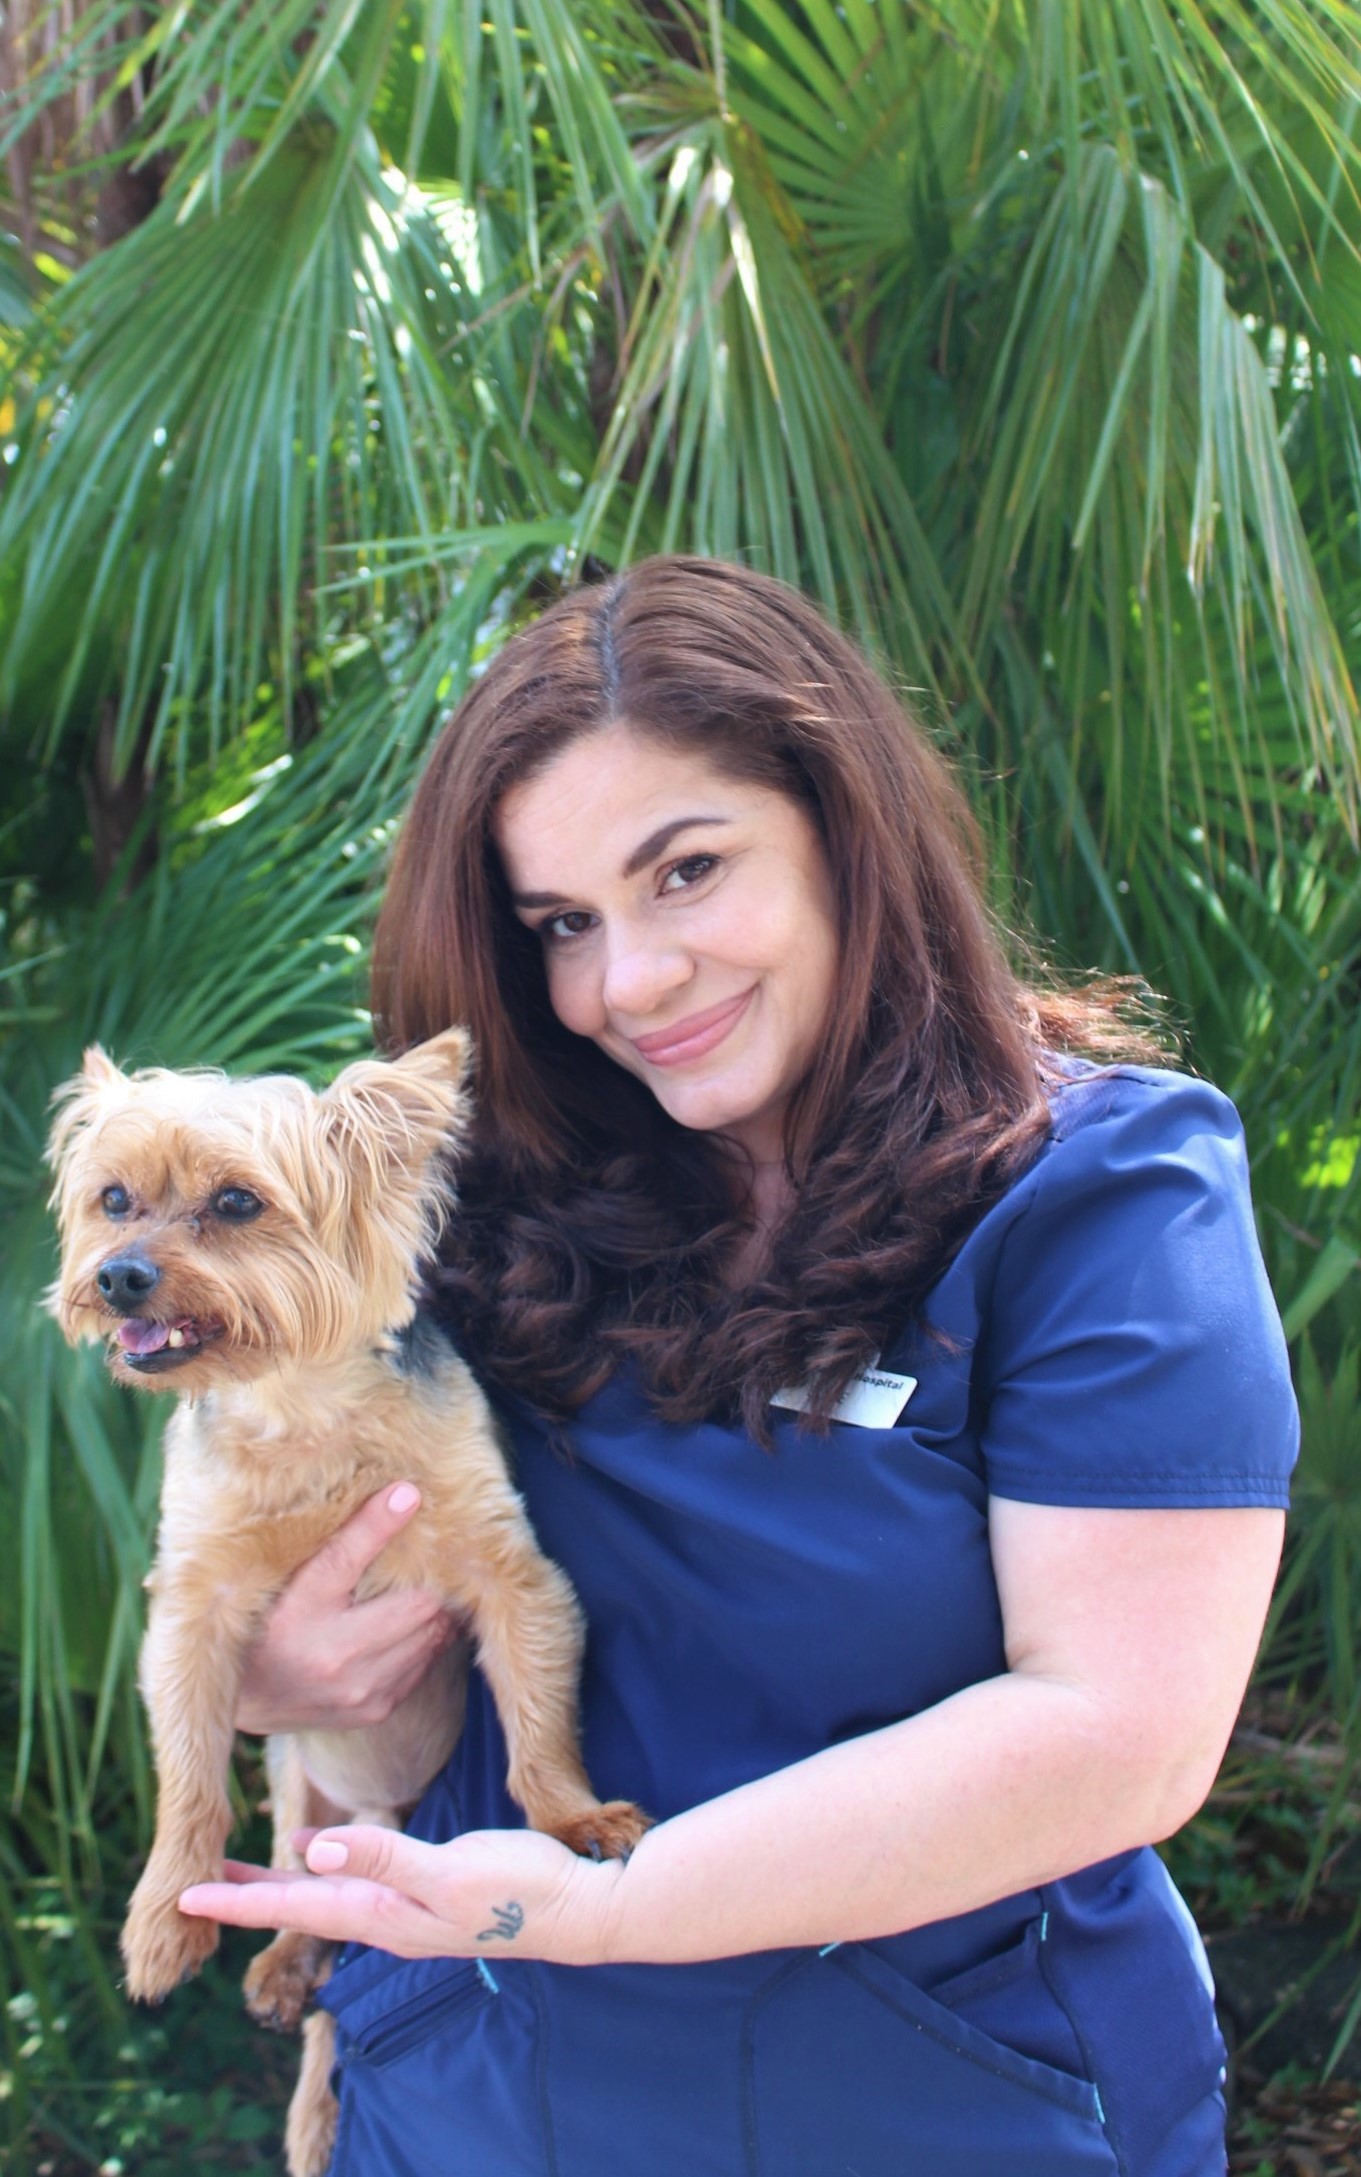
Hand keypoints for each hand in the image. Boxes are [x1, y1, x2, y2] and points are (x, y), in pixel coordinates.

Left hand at [178, 1824, 626, 1968]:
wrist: (580, 1907)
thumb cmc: (521, 1888)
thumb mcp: (452, 1870)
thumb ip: (384, 1857)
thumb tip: (312, 1854)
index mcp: (384, 1914)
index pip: (295, 1909)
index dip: (240, 1900)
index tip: (186, 1897)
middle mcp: (387, 1916)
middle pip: (300, 1907)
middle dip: (246, 1895)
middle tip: (190, 1885)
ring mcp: (409, 1907)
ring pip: (326, 1896)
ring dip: (279, 1884)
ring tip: (238, 1871)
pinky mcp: (430, 1889)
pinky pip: (358, 1882)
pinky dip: (325, 1869)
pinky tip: (319, 1851)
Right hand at [235, 1485, 462, 1733]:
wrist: (243, 1700)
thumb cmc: (266, 1625)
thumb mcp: (289, 1578)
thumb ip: (340, 1539)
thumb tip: (401, 1493)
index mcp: (300, 1613)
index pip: (348, 1557)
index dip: (383, 1522)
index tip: (409, 1493)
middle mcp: (334, 1657)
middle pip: (418, 1605)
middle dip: (430, 1577)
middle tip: (430, 1554)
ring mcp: (360, 1690)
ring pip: (431, 1634)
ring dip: (433, 1609)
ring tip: (424, 1585)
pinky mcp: (375, 1709)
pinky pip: (424, 1663)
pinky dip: (425, 1638)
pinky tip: (410, 1622)